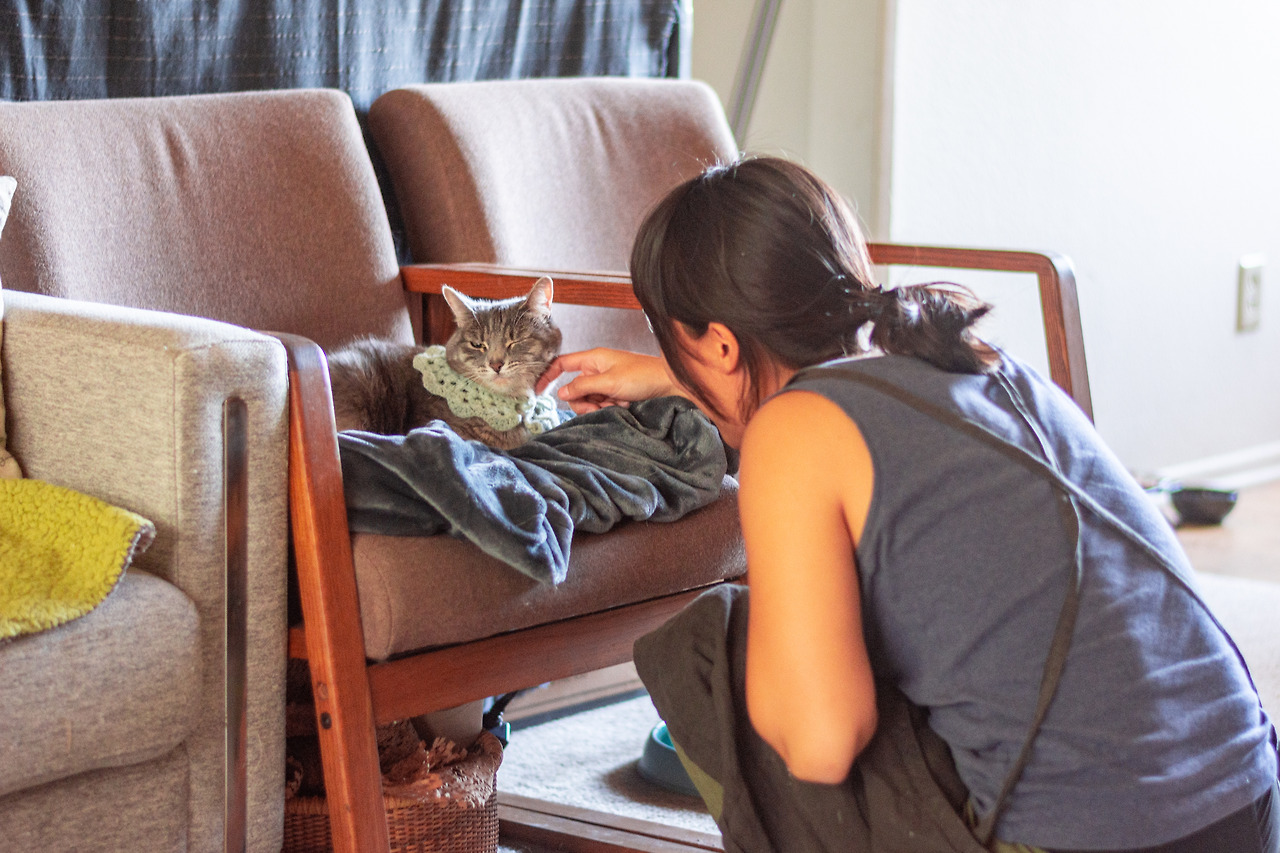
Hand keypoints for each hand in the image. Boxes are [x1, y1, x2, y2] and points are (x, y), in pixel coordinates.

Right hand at [536, 348, 676, 412]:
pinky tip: (624, 407)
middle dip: (583, 402)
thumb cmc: (643, 376)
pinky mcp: (615, 396)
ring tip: (616, 406)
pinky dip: (609, 409)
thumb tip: (561, 393)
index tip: (537, 391)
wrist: (670, 386)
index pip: (562, 364)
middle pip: (574, 389)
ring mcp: (607, 384)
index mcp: (594, 359)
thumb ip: (583, 386)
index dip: (548, 376)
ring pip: (588, 401)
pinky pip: (601, 406)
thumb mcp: (609, 382)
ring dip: (598, 407)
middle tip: (598, 407)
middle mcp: (598, 370)